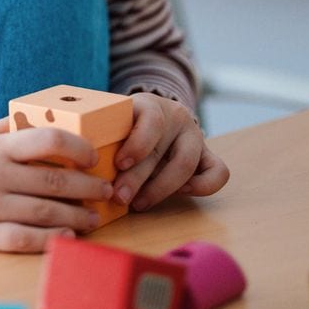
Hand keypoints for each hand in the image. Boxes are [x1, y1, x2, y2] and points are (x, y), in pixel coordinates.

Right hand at [0, 118, 114, 252]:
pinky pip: (25, 240)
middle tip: (108, 190)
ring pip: (47, 214)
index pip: (48, 140)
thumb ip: (2, 131)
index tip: (93, 155)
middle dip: (89, 187)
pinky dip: (52, 239)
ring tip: (95, 217)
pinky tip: (69, 236)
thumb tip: (36, 119)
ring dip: (79, 216)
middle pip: (56, 181)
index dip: (78, 148)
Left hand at [111, 93, 228, 211]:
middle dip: (137, 179)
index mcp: (151, 104)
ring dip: (160, 190)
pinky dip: (200, 187)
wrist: (154, 115)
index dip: (137, 144)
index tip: (119, 163)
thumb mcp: (115, 119)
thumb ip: (105, 134)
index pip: (151, 120)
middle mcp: (176, 117)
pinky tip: (177, 193)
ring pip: (186, 165)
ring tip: (138, 203)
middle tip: (119, 197)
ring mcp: (195, 136)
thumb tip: (89, 163)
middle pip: (161, 151)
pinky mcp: (209, 154)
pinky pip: (218, 173)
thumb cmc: (126, 122)